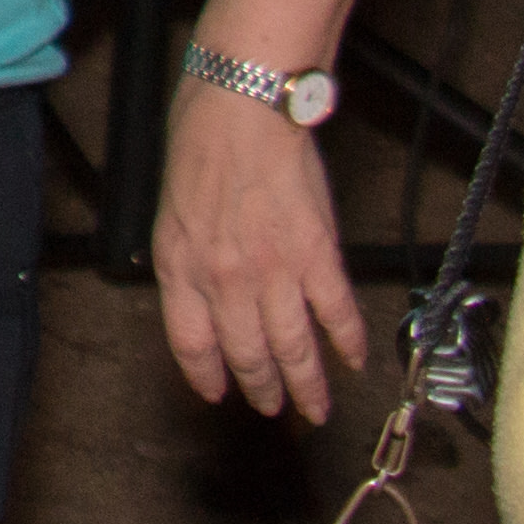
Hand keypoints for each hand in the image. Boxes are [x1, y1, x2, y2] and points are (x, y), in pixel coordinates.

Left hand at [151, 81, 368, 425]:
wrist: (242, 112)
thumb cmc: (201, 149)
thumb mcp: (170, 213)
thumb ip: (185, 260)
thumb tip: (199, 296)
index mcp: (182, 267)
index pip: (191, 342)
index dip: (206, 375)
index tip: (218, 393)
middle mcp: (225, 280)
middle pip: (246, 354)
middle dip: (261, 389)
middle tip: (274, 410)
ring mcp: (274, 272)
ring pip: (293, 347)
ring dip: (306, 385)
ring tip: (314, 410)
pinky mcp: (317, 256)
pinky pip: (335, 313)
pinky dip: (347, 343)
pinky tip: (353, 363)